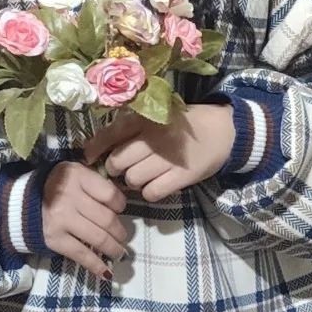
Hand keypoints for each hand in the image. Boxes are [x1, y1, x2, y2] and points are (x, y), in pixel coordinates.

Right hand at [42, 162, 126, 279]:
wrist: (19, 204)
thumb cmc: (54, 188)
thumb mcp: (74, 174)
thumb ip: (95, 183)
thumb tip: (121, 204)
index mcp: (77, 176)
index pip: (110, 194)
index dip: (120, 205)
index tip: (120, 211)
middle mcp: (69, 196)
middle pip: (107, 219)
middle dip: (119, 232)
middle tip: (123, 238)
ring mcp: (61, 219)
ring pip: (98, 238)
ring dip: (114, 249)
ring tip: (118, 253)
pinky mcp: (54, 239)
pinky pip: (81, 254)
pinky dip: (96, 265)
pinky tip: (106, 272)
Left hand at [83, 104, 234, 202]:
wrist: (222, 130)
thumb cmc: (182, 125)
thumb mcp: (155, 117)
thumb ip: (129, 130)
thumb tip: (97, 148)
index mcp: (145, 119)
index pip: (109, 135)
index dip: (94, 149)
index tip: (88, 158)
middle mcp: (153, 137)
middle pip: (117, 162)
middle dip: (115, 170)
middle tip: (123, 170)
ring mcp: (168, 157)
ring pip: (132, 179)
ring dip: (132, 182)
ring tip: (142, 177)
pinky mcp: (182, 175)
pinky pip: (152, 192)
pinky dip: (149, 193)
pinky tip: (155, 185)